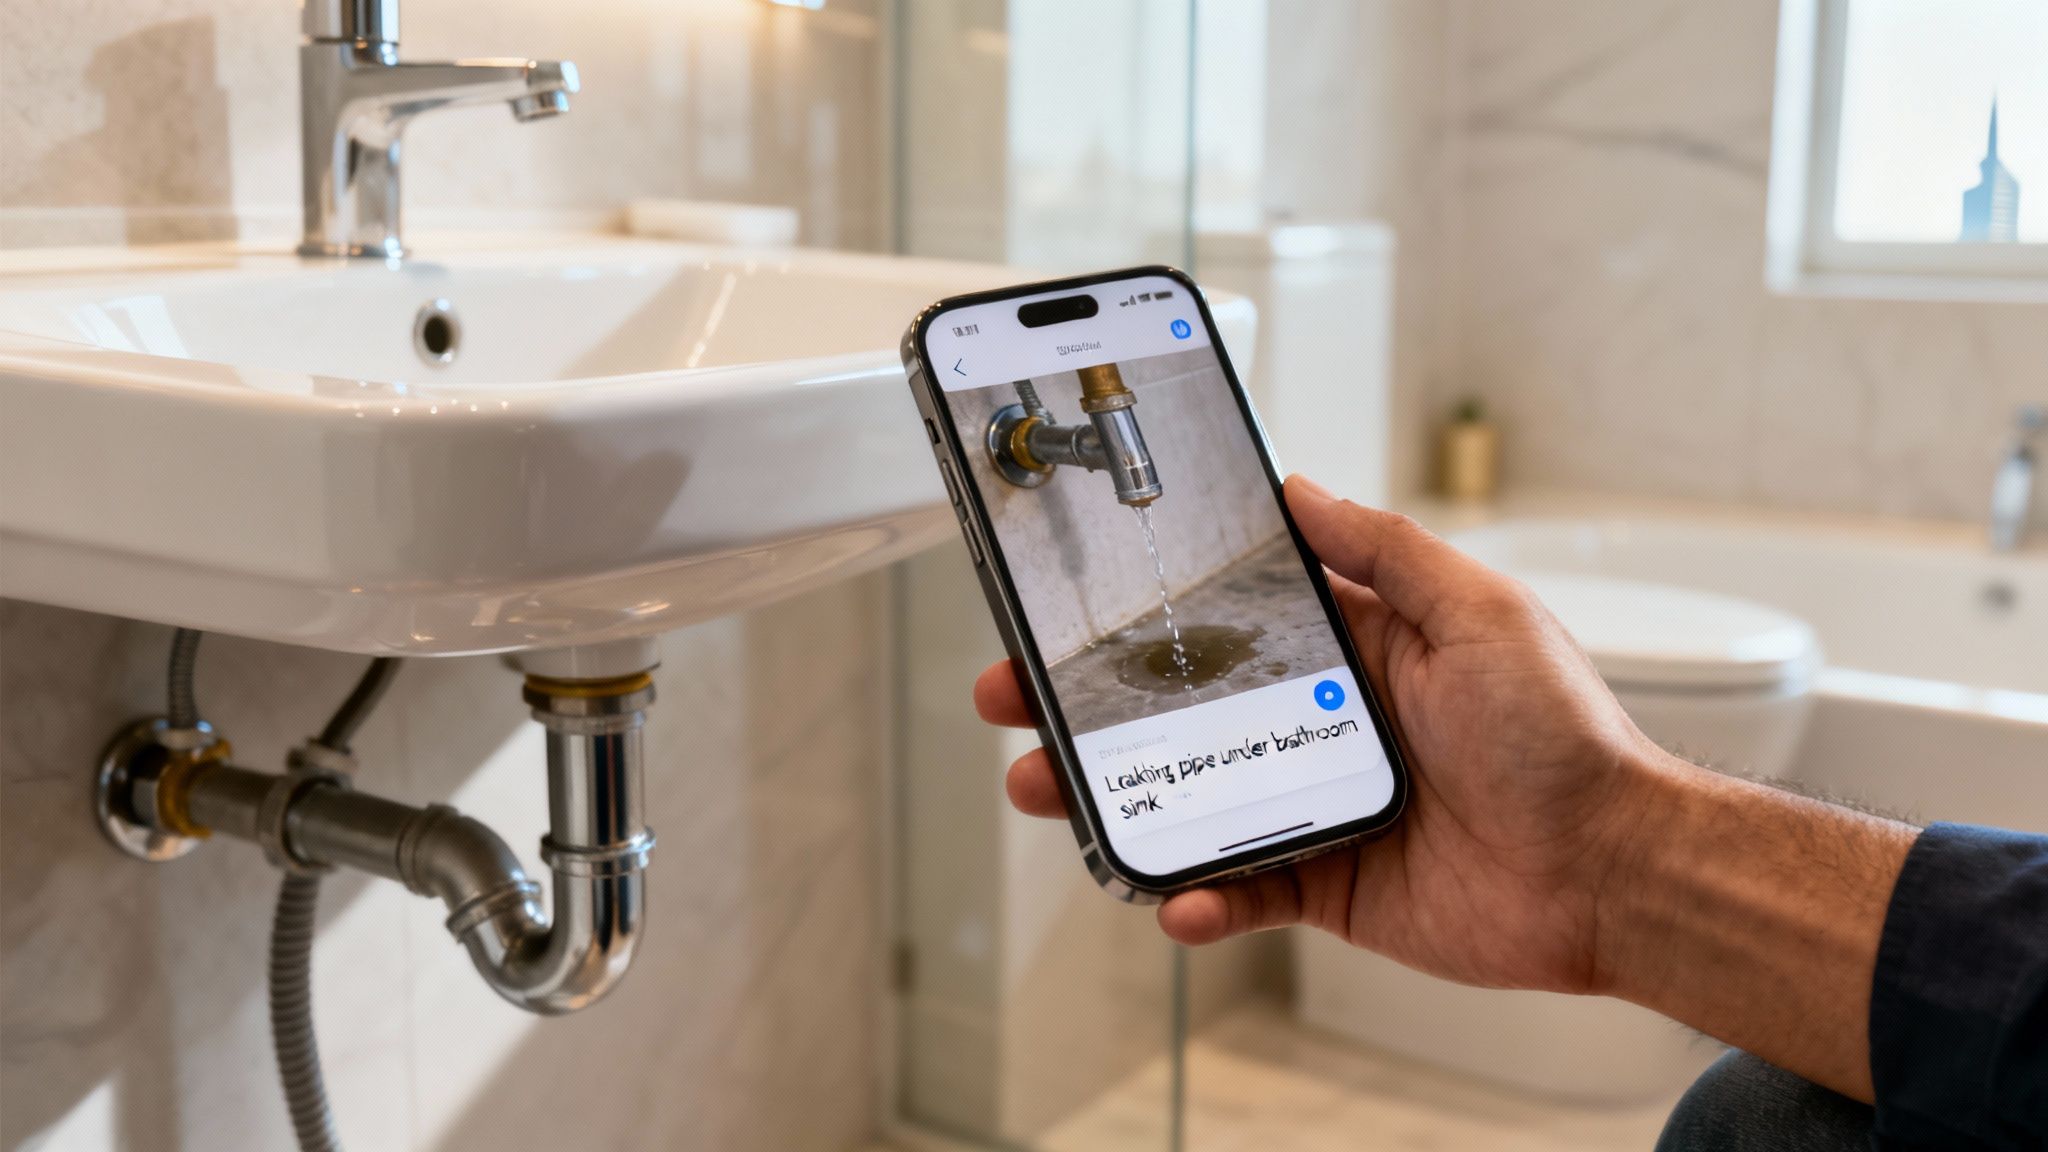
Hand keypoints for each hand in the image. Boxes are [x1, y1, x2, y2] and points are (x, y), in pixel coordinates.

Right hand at [975, 474, 1669, 994]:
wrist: (1613, 870)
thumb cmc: (1566, 736)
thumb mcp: (1478, 612)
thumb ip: (1384, 551)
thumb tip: (1302, 492)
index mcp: (1355, 648)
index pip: (1228, 620)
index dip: (1149, 614)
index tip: (1078, 605)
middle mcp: (1323, 723)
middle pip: (1182, 711)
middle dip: (1093, 705)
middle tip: (1020, 697)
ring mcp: (1318, 805)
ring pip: (1188, 800)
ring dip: (1115, 799)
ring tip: (1053, 791)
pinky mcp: (1326, 884)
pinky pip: (1242, 889)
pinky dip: (1201, 899)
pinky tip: (1179, 897)